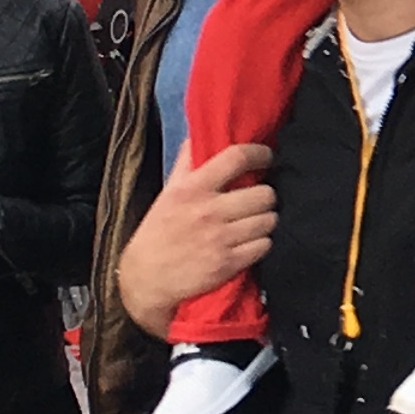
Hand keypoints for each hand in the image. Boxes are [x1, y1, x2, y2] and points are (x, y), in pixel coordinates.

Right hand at [117, 140, 275, 336]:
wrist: (145, 279)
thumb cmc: (159, 231)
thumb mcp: (168, 192)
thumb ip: (187, 162)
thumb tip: (201, 133)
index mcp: (192, 188)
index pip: (237, 158)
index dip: (260, 154)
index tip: (267, 157)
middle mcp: (208, 211)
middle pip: (265, 194)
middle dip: (266, 196)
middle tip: (258, 200)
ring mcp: (220, 239)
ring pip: (269, 220)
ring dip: (266, 221)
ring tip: (255, 222)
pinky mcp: (227, 264)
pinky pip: (264, 246)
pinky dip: (261, 244)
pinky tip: (250, 242)